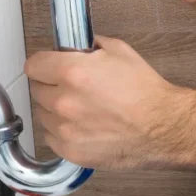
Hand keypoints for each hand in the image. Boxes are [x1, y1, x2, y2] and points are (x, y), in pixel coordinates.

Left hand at [24, 36, 185, 169]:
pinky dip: (62, 131)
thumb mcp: (119, 51)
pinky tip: (81, 125)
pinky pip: (51, 137)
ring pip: (42, 114)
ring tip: (80, 108)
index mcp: (72, 72)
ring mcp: (65, 129)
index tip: (48, 66)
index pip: (33, 65)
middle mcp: (63, 101)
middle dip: (50, 85)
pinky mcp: (70, 150)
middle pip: (36, 89)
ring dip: (55, 109)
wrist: (162, 128)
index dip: (43, 63)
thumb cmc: (145, 92)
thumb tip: (73, 47)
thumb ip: (88, 45)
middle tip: (71, 87)